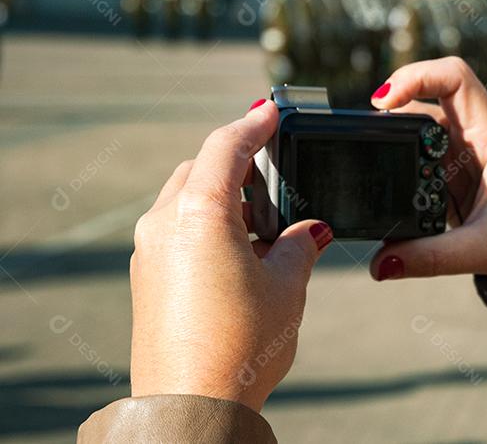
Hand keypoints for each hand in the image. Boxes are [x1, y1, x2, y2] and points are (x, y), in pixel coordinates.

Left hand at [129, 100, 332, 410]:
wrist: (191, 406)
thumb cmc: (241, 345)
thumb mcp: (286, 285)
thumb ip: (300, 244)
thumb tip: (311, 229)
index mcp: (199, 213)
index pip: (227, 146)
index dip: (255, 124)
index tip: (274, 110)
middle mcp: (164, 223)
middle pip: (202, 168)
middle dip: (240, 163)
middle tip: (279, 172)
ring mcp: (149, 251)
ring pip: (187, 198)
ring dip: (225, 196)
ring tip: (268, 222)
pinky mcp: (146, 277)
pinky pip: (177, 228)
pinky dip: (208, 223)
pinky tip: (242, 250)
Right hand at [369, 57, 486, 329]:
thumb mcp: (485, 252)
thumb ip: (429, 258)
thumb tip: (378, 263)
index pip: (455, 78)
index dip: (416, 75)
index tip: (383, 101)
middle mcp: (481, 140)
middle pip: (428, 103)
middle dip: (393, 117)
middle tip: (366, 146)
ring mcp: (470, 159)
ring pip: (422, 136)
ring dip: (398, 152)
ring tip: (377, 177)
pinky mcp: (463, 181)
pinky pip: (425, 166)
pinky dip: (406, 177)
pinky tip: (396, 199)